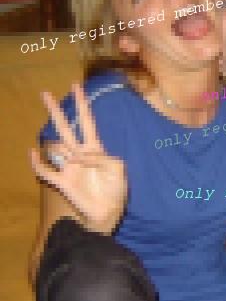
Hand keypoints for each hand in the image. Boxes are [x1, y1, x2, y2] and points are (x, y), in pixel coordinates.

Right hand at [30, 84, 127, 233]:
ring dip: (60, 148)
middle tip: (44, 93)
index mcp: (96, 149)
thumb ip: (102, 158)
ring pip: (56, 148)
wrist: (107, 213)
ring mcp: (69, 167)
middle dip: (56, 111)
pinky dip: (38, 162)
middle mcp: (79, 154)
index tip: (77, 86)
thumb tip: (80, 155)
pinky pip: (45, 170)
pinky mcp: (62, 181)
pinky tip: (33, 153)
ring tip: (72, 158)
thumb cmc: (115, 191)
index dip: (82, 104)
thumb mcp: (118, 169)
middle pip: (65, 128)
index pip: (87, 122)